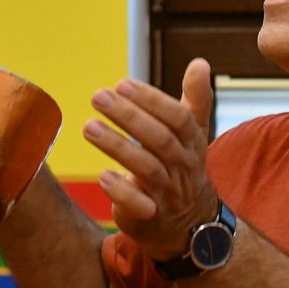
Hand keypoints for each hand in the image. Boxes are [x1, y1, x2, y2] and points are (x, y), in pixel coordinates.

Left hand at [81, 58, 217, 262]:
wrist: (192, 226)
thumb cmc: (183, 167)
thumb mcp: (194, 134)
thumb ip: (195, 99)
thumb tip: (200, 62)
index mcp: (192, 143)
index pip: (178, 118)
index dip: (151, 100)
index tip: (122, 83)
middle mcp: (182, 167)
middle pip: (159, 140)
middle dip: (129, 116)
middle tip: (98, 96)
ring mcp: (167, 194)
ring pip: (146, 169)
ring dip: (117, 147)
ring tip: (88, 127)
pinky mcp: (150, 217)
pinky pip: (139, 206)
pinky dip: (121, 191)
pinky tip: (102, 175)